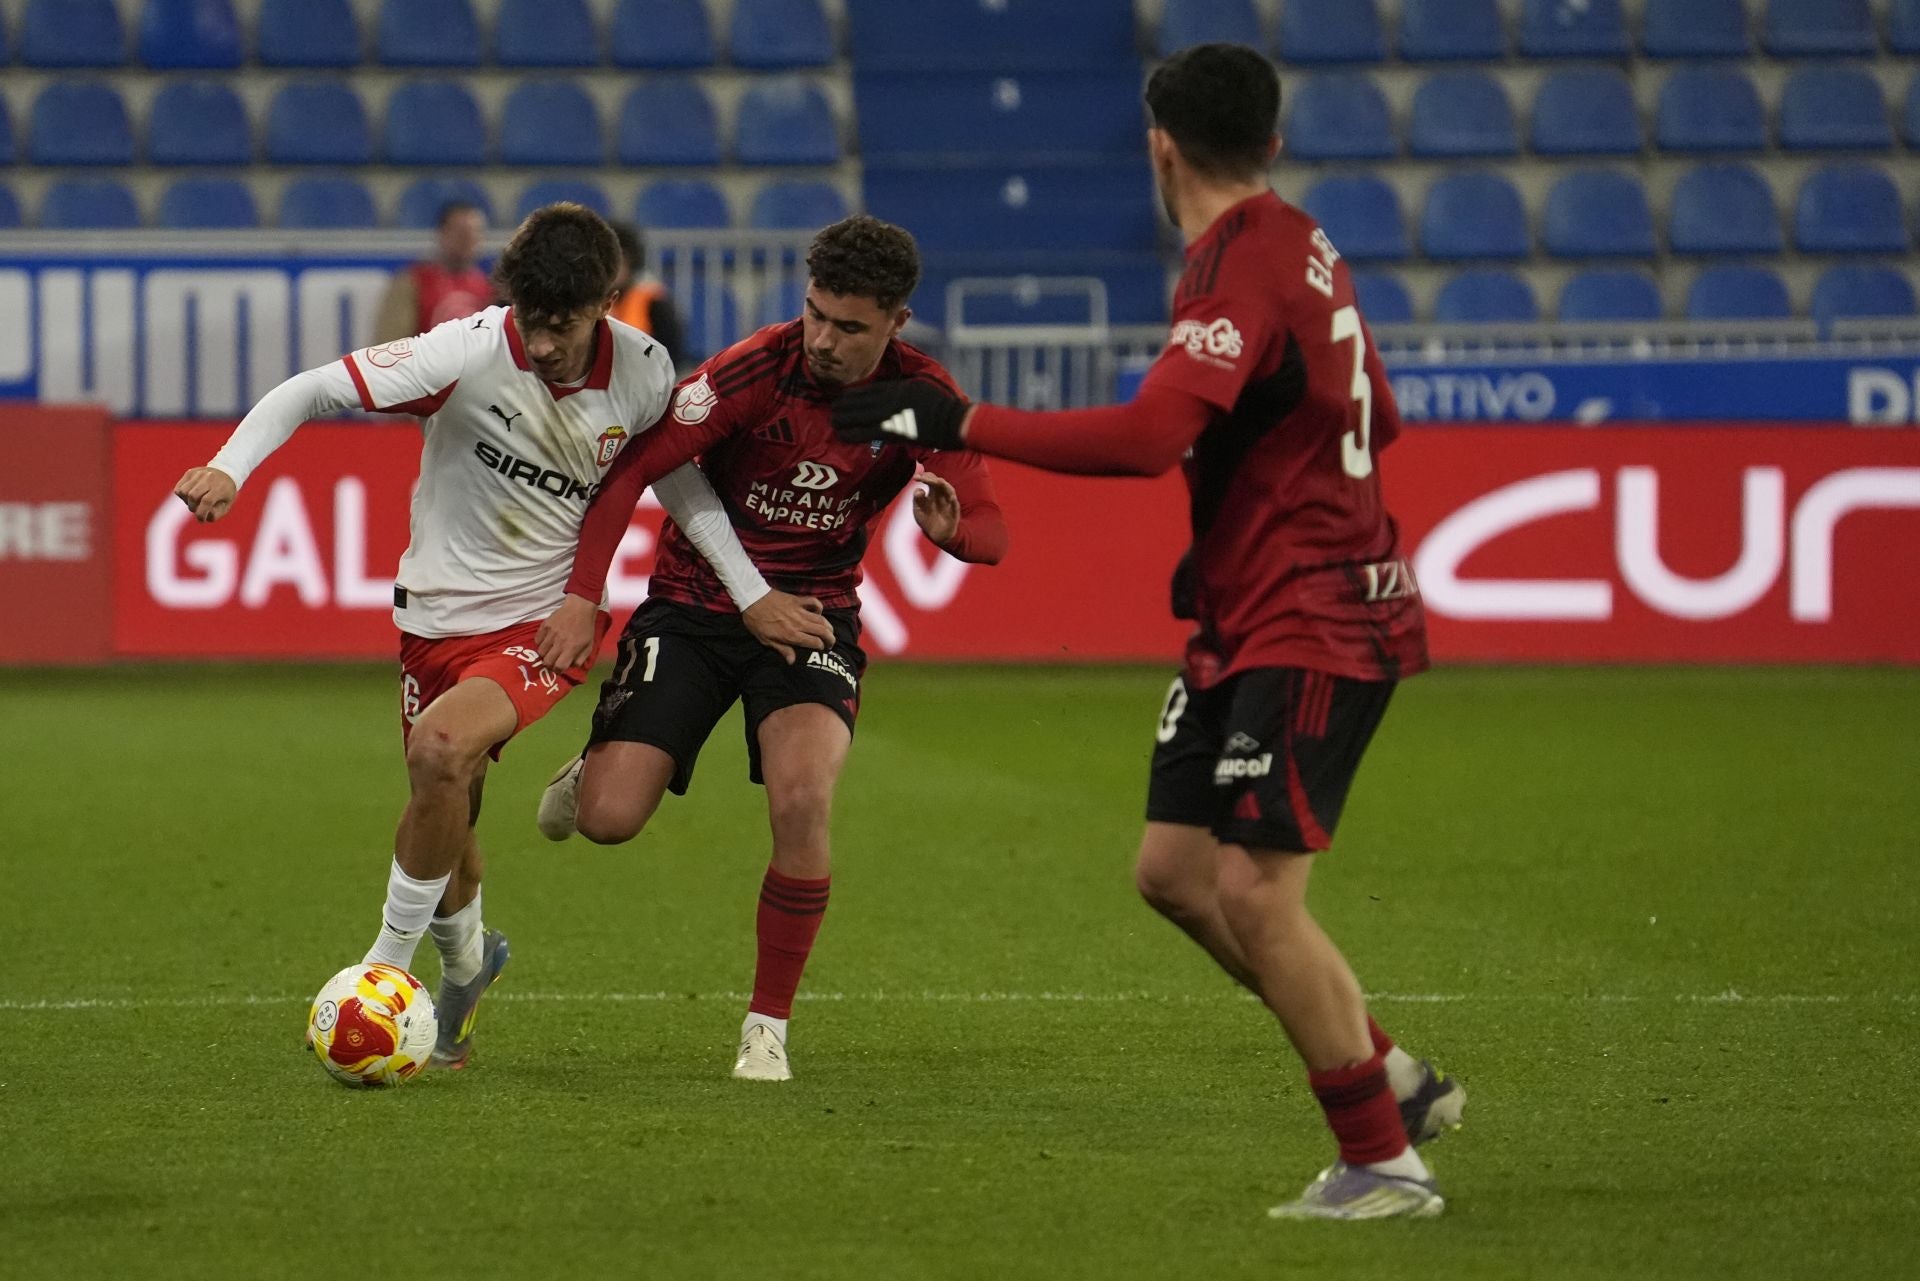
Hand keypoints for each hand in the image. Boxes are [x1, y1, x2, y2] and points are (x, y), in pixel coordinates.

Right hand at [174, 467, 236, 522]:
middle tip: (198, 509)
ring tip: (195, 502)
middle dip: (193, 507)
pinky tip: (190, 496)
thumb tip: (203, 515)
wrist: (226, 473)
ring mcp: (198, 474)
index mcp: (220, 487)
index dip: (201, 513)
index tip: (201, 520)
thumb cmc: (226, 493)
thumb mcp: (227, 505)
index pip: (207, 501)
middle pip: (192, 496)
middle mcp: (209, 478)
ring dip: (187, 501)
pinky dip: (182, 496)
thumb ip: (216, 514)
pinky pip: (179, 488)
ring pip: (183, 492)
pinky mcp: (190, 473)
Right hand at [535, 594, 600, 671]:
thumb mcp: (589, 645)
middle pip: (547, 661)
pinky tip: (546, 641)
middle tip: (553, 661)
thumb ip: (581, 659)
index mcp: (571, 648)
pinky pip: (537, 640)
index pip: (559, 666)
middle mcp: (559, 642)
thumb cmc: (586, 628)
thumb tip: (571, 667)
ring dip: (545, 654)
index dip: (558, 670)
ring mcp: (551, 634)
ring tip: (549, 651)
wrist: (579, 608)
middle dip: (550, 664)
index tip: (559, 668)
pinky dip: (540, 643)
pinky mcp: (545, 626)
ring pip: (540, 652)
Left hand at [743, 590, 834, 663]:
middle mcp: (799, 623)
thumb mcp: (766, 640)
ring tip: (830, 631)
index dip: (821, 647)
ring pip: (821, 619)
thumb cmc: (757, 621)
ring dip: (828, 626)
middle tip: (830, 643)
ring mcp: (800, 611)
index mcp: (791, 635)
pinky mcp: (798, 600)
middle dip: (830, 638)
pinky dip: (819, 607)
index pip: (814, 642)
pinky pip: (814, 602)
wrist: (753, 599)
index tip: (821, 648)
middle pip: (822, 631)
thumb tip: (792, 661)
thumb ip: (782, 649)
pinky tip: (818, 612)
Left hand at [831, 381, 970, 450]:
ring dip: (843, 419)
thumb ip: (904, 387)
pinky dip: (852, 433)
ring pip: (857, 415)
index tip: (842, 398)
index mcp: (897, 387)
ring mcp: (890, 414)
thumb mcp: (921, 387)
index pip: (867, 389)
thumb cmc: (943, 405)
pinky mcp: (893, 431)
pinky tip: (842, 435)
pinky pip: (866, 432)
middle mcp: (889, 398)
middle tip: (833, 411)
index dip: (851, 395)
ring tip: (834, 423)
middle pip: (858, 400)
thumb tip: (893, 389)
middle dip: (842, 406)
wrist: (954, 421)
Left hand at [912, 466, 960, 547]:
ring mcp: (949, 503)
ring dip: (945, 486)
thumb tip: (919, 490)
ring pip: (949, 491)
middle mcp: (942, 495)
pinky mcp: (954, 513)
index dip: (924, 477)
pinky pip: (955, 506)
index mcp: (933, 493)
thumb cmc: (927, 520)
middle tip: (923, 478)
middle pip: (939, 483)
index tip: (915, 478)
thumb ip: (917, 499)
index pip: (931, 480)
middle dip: (932, 479)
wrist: (936, 535)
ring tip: (938, 481)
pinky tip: (951, 497)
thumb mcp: (918, 509)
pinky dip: (954, 501)